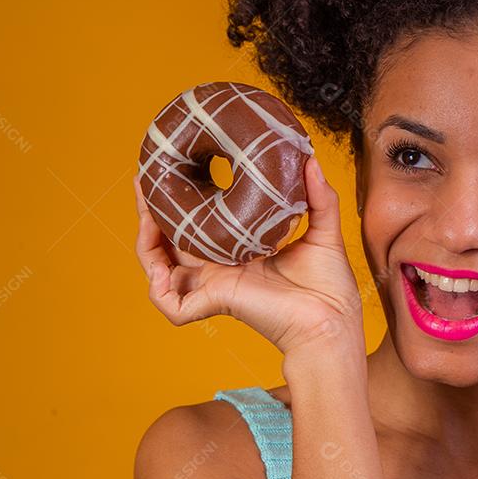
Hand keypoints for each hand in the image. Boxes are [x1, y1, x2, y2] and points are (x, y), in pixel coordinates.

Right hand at [134, 155, 362, 355]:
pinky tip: (159, 266)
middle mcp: (220, 267)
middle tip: (144, 183)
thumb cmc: (329, 285)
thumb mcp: (323, 230)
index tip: (172, 169)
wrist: (333, 319)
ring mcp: (214, 286)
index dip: (182, 200)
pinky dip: (158, 288)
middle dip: (152, 213)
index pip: (199, 223)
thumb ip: (319, 196)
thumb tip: (311, 159)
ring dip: (146, 242)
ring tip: (145, 214)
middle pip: (170, 241)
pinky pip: (171, 304)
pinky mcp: (214, 303)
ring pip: (160, 268)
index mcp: (239, 249)